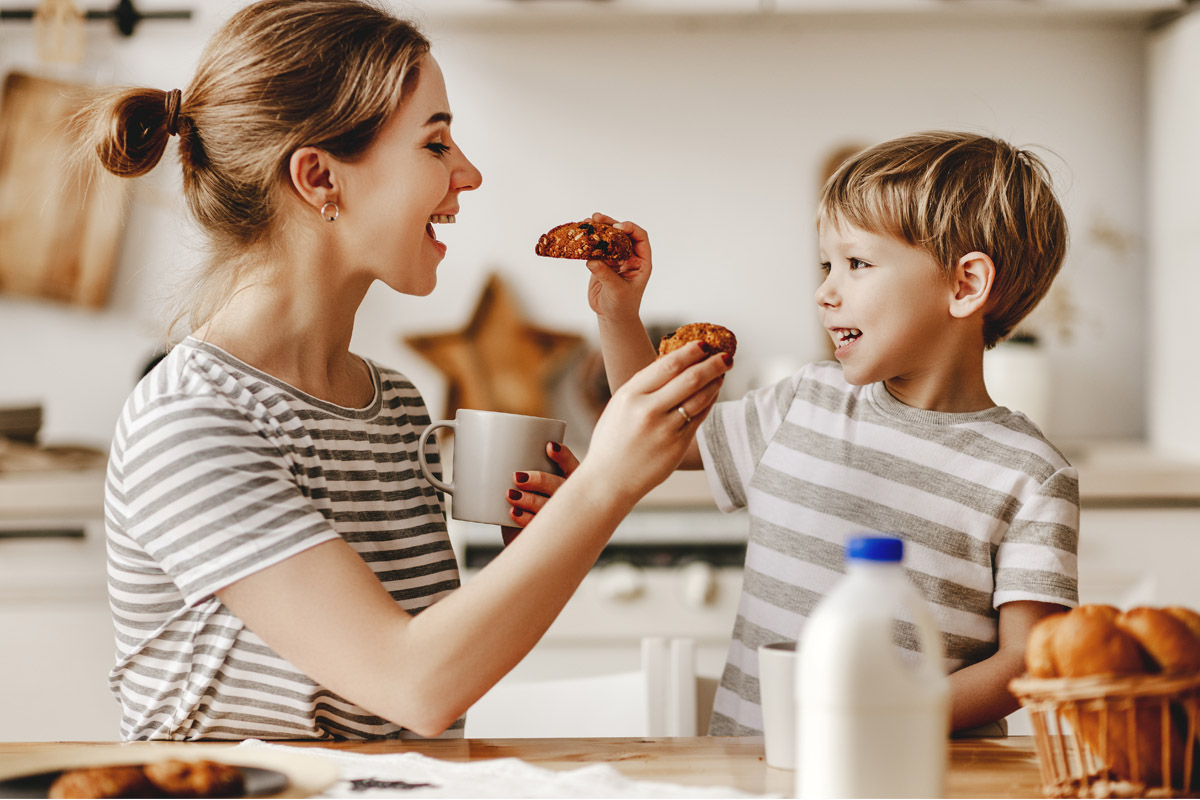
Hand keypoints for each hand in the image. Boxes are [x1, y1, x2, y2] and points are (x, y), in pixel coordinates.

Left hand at [500, 442, 579, 543]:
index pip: (571, 465)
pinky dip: (525, 518)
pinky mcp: (547, 532)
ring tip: (510, 495)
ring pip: (549, 506)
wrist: (530, 541)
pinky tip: (514, 512)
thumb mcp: (529, 488)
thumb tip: (493, 459)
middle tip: (518, 478)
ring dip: (530, 499)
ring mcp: (559, 517)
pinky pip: (538, 525)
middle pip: (559, 485)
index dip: (563, 456)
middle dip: (539, 480)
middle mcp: (568, 499)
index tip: (549, 447)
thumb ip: (522, 476)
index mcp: (568, 482)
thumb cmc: (529, 507)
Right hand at [578, 341, 730, 504]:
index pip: (667, 365)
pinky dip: (709, 401)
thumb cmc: (612, 442)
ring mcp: (664, 429)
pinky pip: (699, 417)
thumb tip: (672, 364)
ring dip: (715, 381)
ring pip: (699, 398)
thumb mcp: (619, 406)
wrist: (608, 481)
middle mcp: (648, 410)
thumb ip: (643, 387)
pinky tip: (714, 392)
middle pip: (689, 378)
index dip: (689, 352)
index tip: (702, 344)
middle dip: (712, 363)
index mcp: (630, 395)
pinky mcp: (677, 446)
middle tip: (725, 355)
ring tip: (723, 371)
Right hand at [584, 212, 650, 325]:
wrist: (612, 316)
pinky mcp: (601, 262)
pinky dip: (588, 241)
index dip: (630, 229)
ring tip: (586, 221)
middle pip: (622, 233)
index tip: (617, 227)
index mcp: (641, 261)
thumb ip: (606, 275)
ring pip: (607, 238)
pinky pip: (595, 248)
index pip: (640, 238)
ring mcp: (615, 258)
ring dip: (597, 229)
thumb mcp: (617, 291)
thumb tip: (592, 260)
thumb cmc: (621, 305)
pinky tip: (579, 235)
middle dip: (610, 224)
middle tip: (597, 217)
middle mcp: (630, 256)